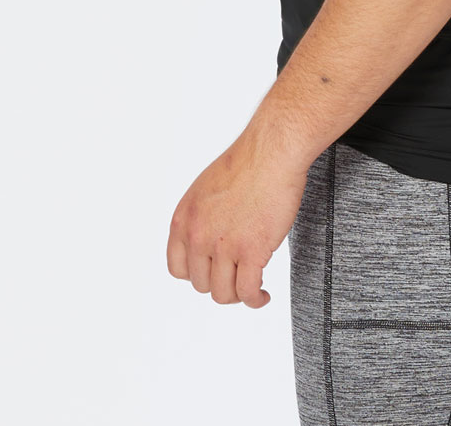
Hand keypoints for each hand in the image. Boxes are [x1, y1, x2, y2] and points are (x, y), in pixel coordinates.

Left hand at [167, 127, 309, 307]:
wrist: (272, 151)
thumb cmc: (247, 162)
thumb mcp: (206, 190)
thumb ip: (201, 218)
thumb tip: (207, 242)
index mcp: (183, 220)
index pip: (178, 269)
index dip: (197, 274)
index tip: (213, 272)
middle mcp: (197, 235)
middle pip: (202, 284)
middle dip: (221, 283)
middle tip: (239, 275)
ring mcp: (223, 246)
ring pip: (223, 293)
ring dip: (238, 295)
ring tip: (252, 288)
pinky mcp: (251, 251)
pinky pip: (247, 292)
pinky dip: (255, 300)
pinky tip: (263, 295)